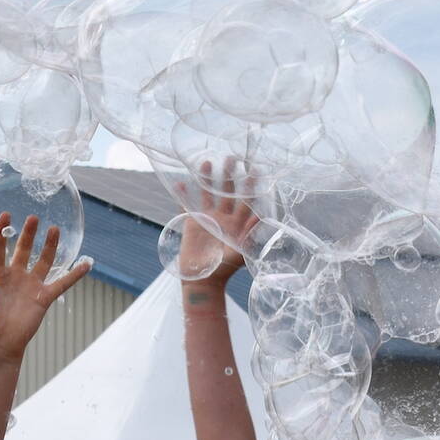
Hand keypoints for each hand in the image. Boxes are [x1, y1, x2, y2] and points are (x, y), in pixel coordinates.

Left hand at [0, 215, 90, 363]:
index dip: (1, 231)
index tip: (6, 214)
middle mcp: (14, 277)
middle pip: (23, 249)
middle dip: (28, 234)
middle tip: (33, 217)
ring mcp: (30, 286)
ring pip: (43, 261)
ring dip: (50, 246)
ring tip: (54, 229)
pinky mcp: (43, 298)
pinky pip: (62, 283)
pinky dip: (75, 274)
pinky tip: (87, 263)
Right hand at [173, 158, 256, 287]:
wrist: (204, 281)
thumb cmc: (224, 270)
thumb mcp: (240, 253)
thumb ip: (249, 235)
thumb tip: (260, 216)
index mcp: (237, 224)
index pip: (246, 200)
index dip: (250, 186)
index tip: (255, 169)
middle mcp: (223, 218)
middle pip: (227, 192)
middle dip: (229, 175)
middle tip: (231, 157)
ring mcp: (207, 220)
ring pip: (207, 194)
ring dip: (207, 180)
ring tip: (206, 163)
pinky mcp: (192, 224)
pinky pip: (186, 206)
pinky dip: (182, 195)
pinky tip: (179, 183)